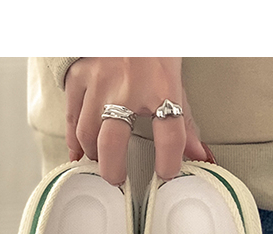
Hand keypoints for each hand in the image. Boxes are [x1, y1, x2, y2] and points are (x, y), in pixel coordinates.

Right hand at [64, 58, 211, 185]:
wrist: (127, 16)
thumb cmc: (152, 51)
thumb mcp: (174, 81)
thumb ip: (185, 122)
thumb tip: (200, 156)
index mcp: (161, 84)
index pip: (170, 132)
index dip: (169, 160)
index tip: (166, 173)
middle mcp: (128, 83)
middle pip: (112, 141)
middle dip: (113, 169)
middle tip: (118, 179)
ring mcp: (99, 80)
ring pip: (88, 133)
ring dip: (94, 154)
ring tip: (103, 160)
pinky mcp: (79, 76)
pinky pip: (72, 117)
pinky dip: (74, 140)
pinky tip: (79, 152)